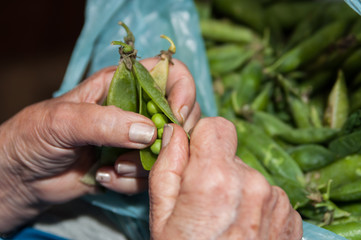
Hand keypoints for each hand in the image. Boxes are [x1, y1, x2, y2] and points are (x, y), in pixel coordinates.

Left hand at [0, 58, 199, 231]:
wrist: (24, 177)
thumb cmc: (35, 135)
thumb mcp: (63, 120)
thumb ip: (104, 121)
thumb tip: (149, 132)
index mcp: (122, 84)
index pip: (168, 73)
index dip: (182, 89)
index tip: (176, 116)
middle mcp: (136, 109)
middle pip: (181, 111)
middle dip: (172, 134)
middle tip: (149, 149)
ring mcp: (137, 139)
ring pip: (170, 148)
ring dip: (146, 164)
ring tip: (112, 168)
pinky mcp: (134, 166)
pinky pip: (152, 174)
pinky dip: (132, 182)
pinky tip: (105, 178)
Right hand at [149, 117, 302, 239]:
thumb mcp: (161, 215)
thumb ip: (167, 165)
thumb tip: (175, 131)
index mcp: (215, 178)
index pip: (217, 126)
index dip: (202, 138)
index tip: (194, 156)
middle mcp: (252, 183)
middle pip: (232, 153)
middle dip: (215, 166)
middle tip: (204, 199)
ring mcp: (275, 200)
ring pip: (248, 173)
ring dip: (235, 187)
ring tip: (224, 219)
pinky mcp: (290, 214)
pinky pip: (266, 193)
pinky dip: (254, 204)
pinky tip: (242, 228)